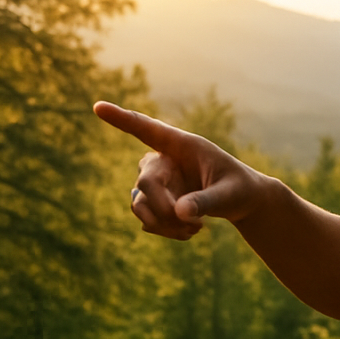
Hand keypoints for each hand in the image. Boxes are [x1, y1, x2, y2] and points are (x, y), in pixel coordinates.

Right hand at [95, 101, 266, 239]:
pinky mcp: (155, 200)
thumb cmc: (240, 189)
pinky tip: (189, 232)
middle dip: (164, 208)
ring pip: (140, 203)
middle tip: (192, 225)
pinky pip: (145, 217)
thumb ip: (207, 201)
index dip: (122, 119)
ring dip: (162, 223)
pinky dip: (164, 229)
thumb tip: (178, 213)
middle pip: (146, 181)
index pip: (147, 129)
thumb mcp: (230, 195)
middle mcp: (164, 160)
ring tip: (195, 231)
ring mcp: (157, 180)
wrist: (242, 203)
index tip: (98, 106)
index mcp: (183, 145)